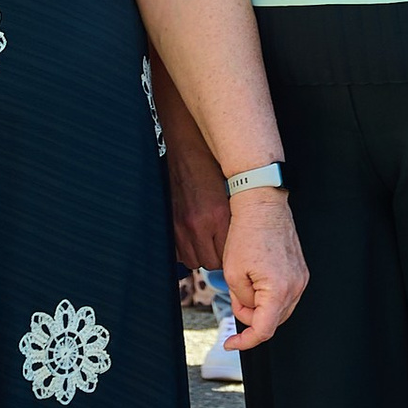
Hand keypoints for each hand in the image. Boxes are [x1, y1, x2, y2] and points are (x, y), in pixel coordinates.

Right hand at [162, 94, 230, 274]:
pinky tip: (190, 237)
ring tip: (206, 241)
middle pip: (210, 262)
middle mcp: (197, 224)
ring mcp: (179, 225)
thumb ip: (232, 218)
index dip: (232, 255)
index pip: (228, 255)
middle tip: (221, 245)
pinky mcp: (167, 222)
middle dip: (217, 257)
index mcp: (218, 215)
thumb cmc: (210, 164)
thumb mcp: (230, 190)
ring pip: (192, 260)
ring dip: (200, 254)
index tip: (235, 251)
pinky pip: (176, 251)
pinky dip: (184, 249)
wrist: (184, 145)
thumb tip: (240, 240)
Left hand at [222, 186, 305, 345]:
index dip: (245, 342)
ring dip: (259, 305)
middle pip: (272, 321)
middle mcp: (295, 287)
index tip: (231, 343)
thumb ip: (241, 301)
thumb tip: (249, 310)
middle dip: (250, 316)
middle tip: (235, 296)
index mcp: (278, 290)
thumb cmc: (247, 233)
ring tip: (245, 282)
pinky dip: (269, 295)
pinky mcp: (301, 272)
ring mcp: (301, 279)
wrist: (263, 205)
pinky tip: (257, 278)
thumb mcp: (233, 273)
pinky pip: (285, 295)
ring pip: (279, 309)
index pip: (264, 330)